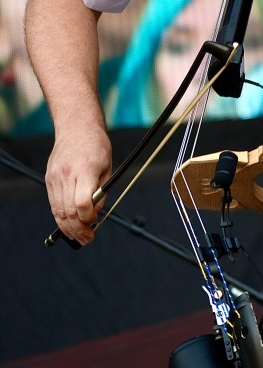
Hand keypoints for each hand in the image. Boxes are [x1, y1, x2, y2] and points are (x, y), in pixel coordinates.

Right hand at [46, 126, 111, 244]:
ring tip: (79, 237)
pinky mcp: (49, 179)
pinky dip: (61, 217)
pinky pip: (54, 204)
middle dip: (79, 229)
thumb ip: (101, 193)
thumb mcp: (107, 168)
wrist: (76, 128)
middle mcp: (67, 174)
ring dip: (68, 227)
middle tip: (88, 239)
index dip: (88, 218)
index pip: (82, 202)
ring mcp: (55, 177)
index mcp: (85, 170)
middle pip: (69, 210)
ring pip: (59, 210)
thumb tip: (94, 216)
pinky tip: (69, 224)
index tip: (94, 223)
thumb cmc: (97, 147)